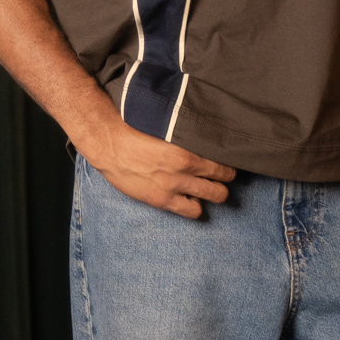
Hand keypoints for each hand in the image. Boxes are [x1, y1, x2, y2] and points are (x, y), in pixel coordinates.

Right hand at [81, 113, 235, 219]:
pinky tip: (191, 198)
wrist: (110, 146)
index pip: (222, 160)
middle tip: (222, 174)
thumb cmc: (136, 131)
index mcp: (186, 149)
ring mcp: (174, 187)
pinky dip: (196, 206)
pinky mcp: (163, 200)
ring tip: (210, 187)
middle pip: (224, 179)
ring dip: (215, 192)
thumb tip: (205, 133)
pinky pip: (193, 211)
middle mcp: (184, 169)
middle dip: (226, 177)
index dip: (228, 161)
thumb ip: (187, 133)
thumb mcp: (166, 128)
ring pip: (215, 196)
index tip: (228, 160)